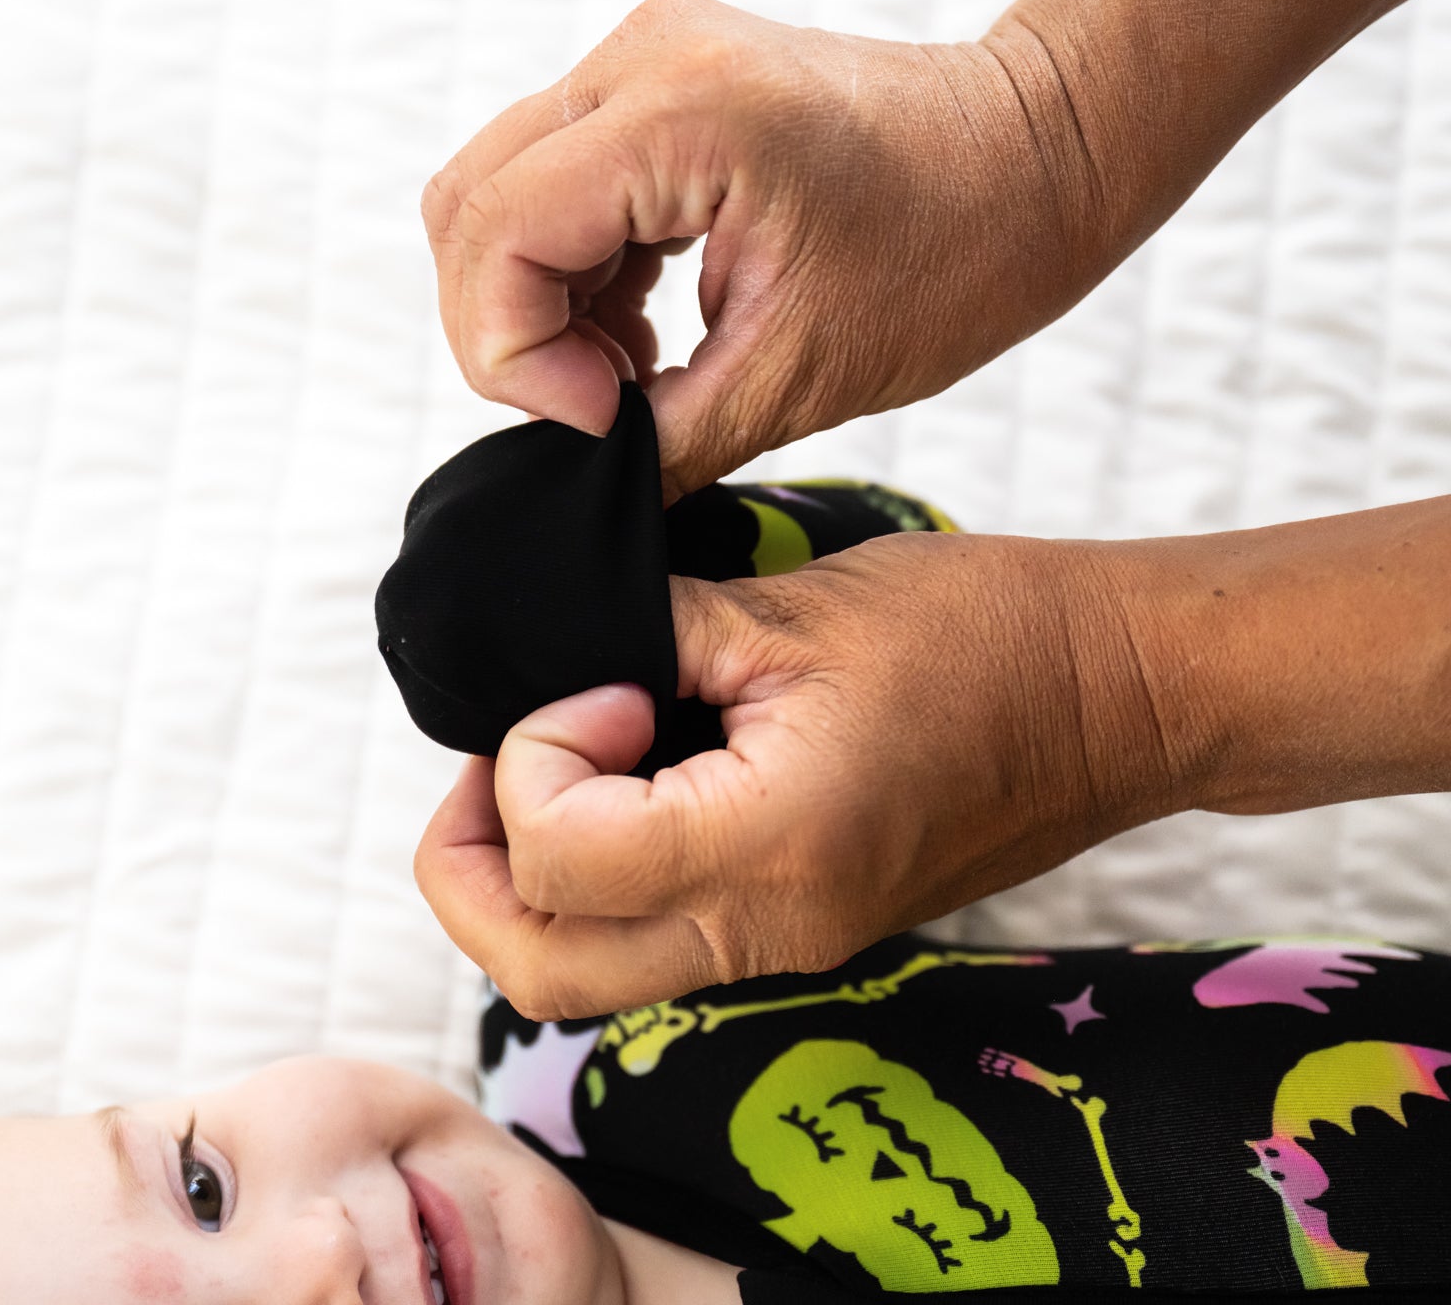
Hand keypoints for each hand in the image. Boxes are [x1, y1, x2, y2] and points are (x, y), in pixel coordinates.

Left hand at [413, 531, 1179, 1019]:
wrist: (1115, 698)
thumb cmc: (986, 633)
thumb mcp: (796, 607)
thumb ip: (654, 628)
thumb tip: (561, 646)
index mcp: (771, 845)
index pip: (559, 860)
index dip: (532, 758)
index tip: (597, 684)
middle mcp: (771, 929)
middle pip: (541, 972)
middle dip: (471, 866)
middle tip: (489, 762)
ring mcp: (790, 945)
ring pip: (589, 978)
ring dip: (528, 885)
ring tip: (545, 769)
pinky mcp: (805, 930)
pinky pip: (656, 945)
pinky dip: (599, 886)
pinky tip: (616, 787)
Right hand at [423, 0, 1110, 498]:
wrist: (1039, 153)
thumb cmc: (962, 250)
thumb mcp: (802, 373)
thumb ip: (665, 438)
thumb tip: (581, 483)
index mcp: (679, 113)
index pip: (494, 235)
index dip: (514, 356)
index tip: (601, 420)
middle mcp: (641, 57)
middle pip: (468, 207)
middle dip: (509, 332)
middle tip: (602, 408)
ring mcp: (645, 57)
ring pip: (498, 193)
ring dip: (537, 302)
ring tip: (630, 373)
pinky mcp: (660, 81)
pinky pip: (555, 180)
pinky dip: (572, 269)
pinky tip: (642, 329)